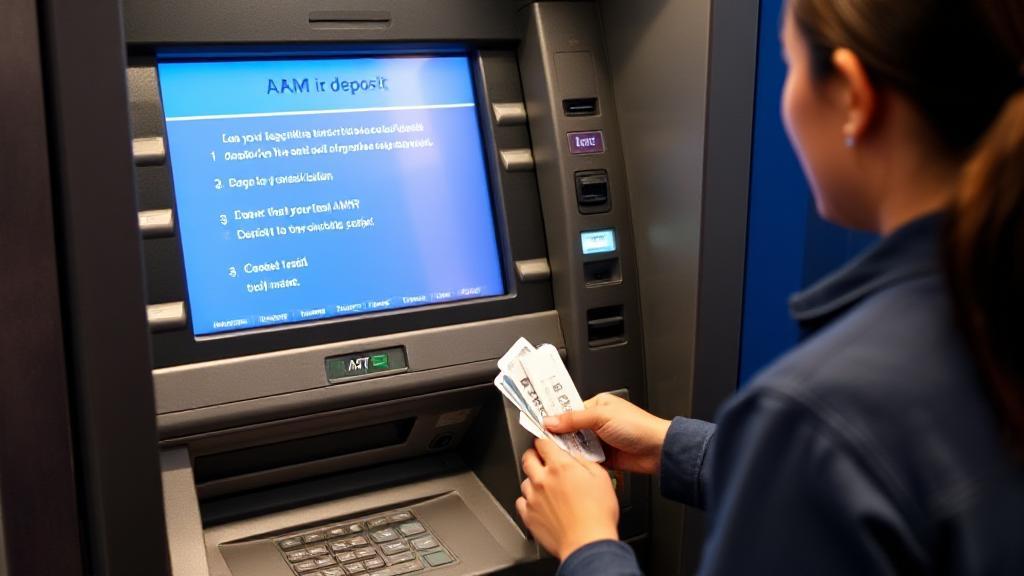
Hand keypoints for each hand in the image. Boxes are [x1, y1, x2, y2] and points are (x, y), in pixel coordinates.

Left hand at [516, 438, 619, 559]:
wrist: (587, 544)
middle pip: (527, 458)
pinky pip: (521, 501)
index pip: (543, 443)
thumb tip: (575, 457)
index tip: (546, 443)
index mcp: (560, 466)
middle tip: (541, 459)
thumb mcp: (601, 478)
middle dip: (534, 455)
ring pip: (524, 481)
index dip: (545, 441)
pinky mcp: (529, 516)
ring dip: (533, 480)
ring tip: (546, 487)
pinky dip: (529, 500)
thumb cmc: (597, 515)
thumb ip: (585, 462)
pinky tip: (540, 503)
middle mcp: (543, 480)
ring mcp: (533, 498)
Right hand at [545, 393, 671, 474]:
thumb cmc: (638, 427)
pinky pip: (585, 459)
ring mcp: (600, 440)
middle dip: (560, 436)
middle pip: (570, 429)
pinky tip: (572, 463)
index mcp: (597, 405)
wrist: (659, 451)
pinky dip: (580, 461)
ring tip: (557, 453)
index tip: (538, 422)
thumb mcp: (602, 417)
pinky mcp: (604, 457)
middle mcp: (597, 421)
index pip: (568, 409)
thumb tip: (550, 420)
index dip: (554, 416)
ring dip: (570, 450)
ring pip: (576, 445)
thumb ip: (574, 419)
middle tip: (545, 441)